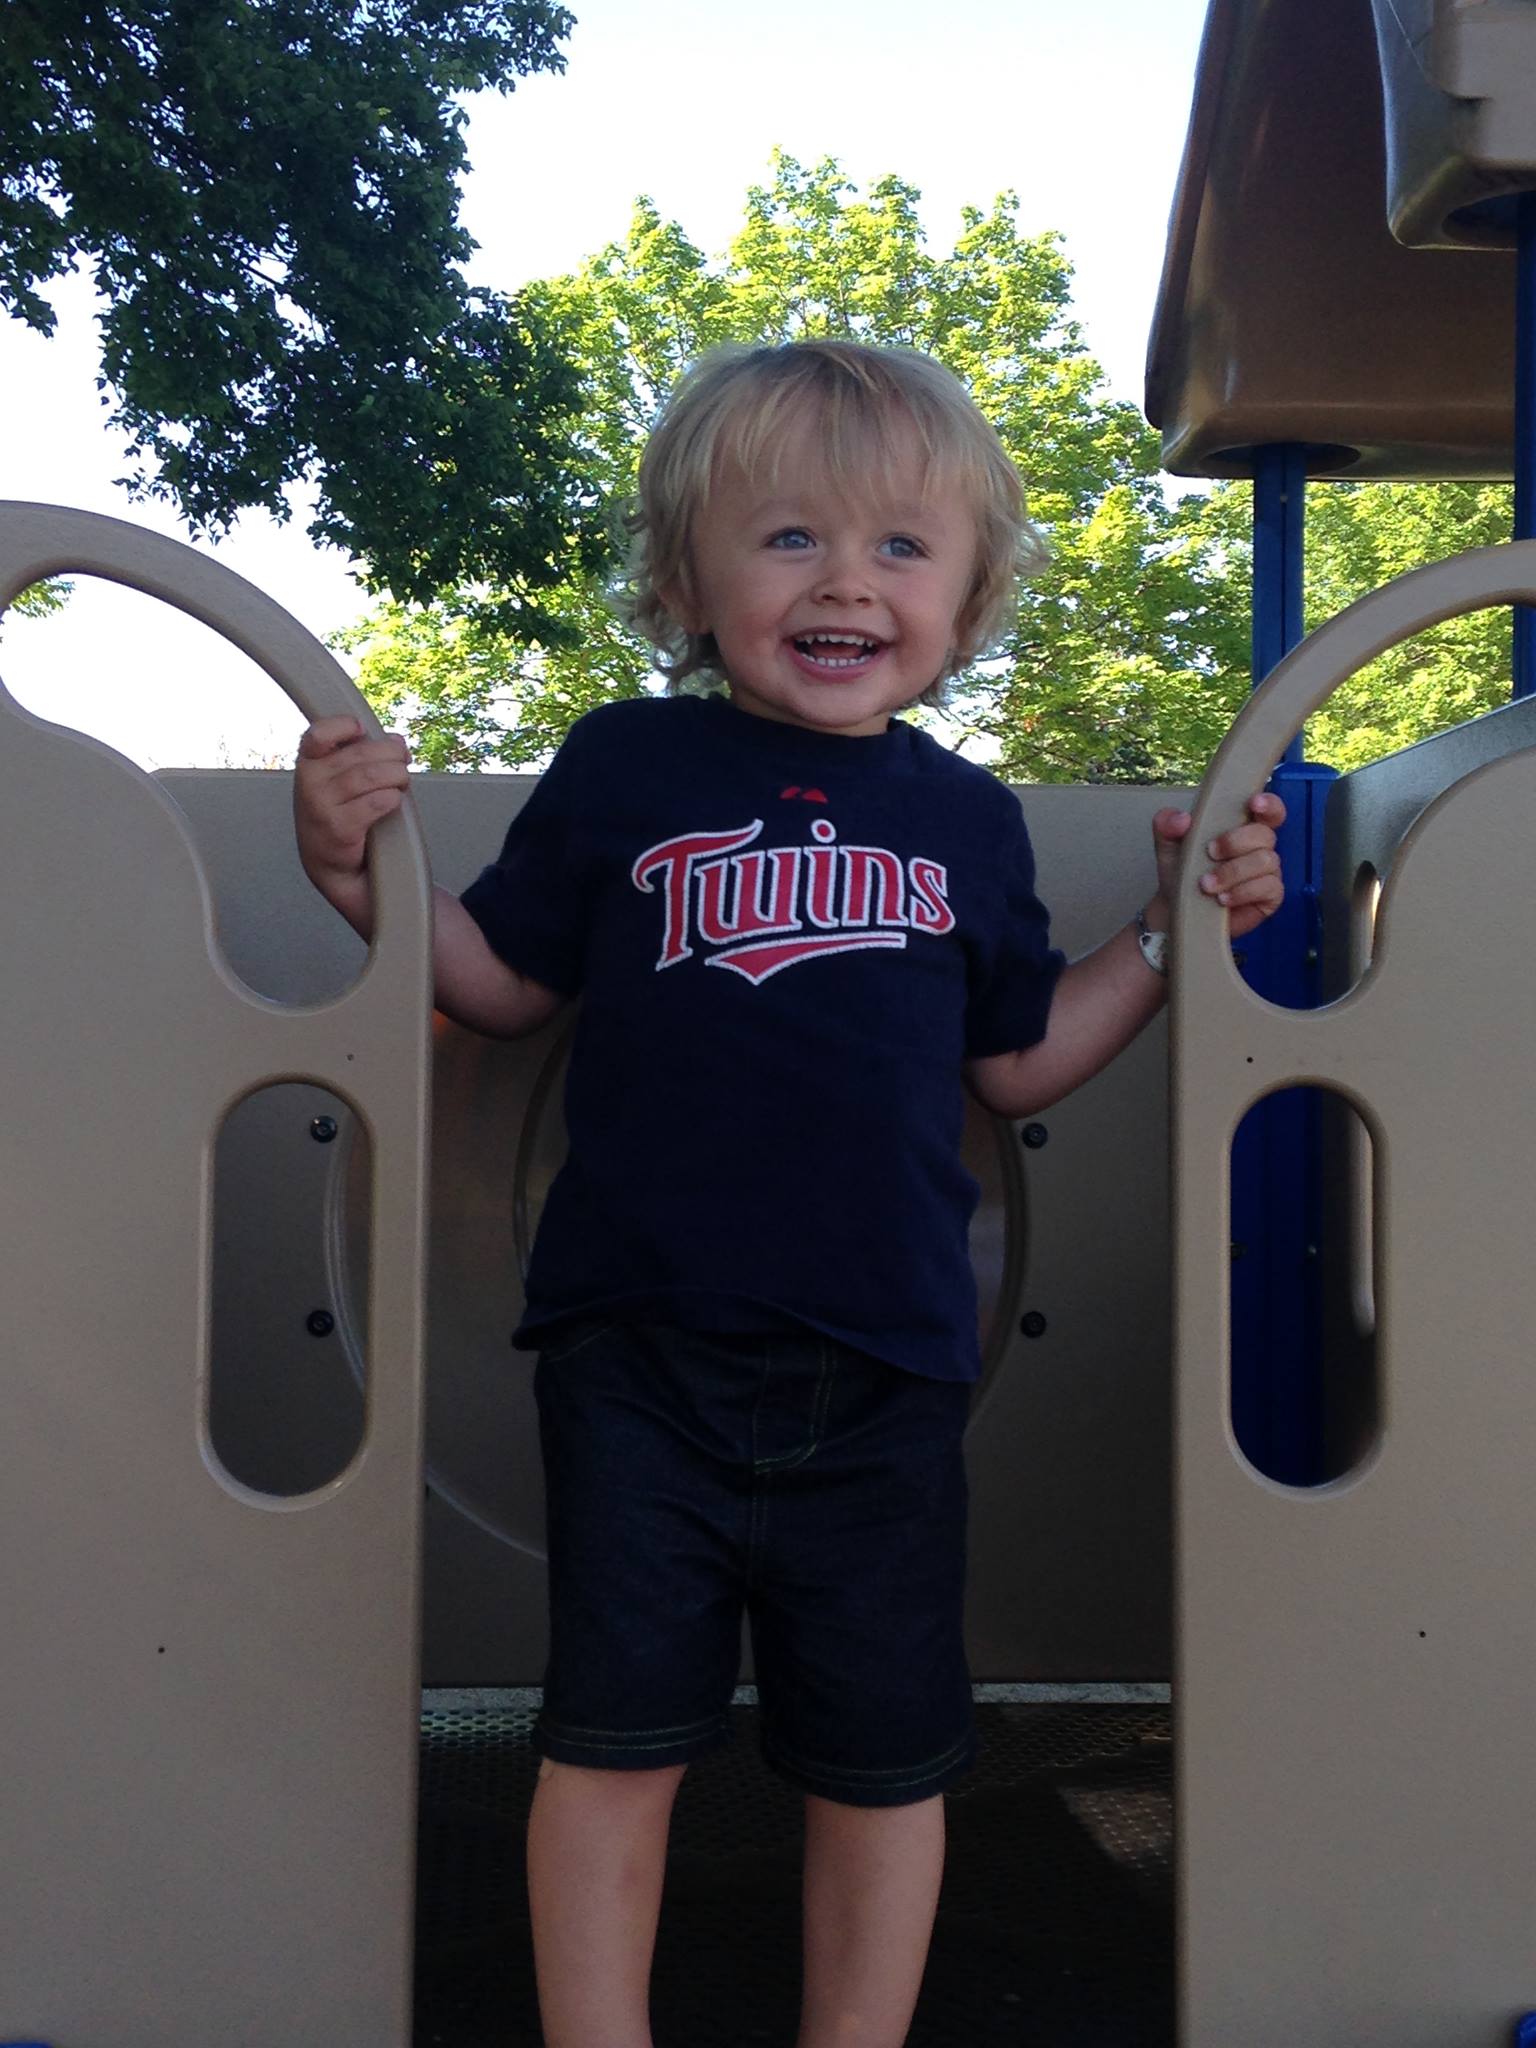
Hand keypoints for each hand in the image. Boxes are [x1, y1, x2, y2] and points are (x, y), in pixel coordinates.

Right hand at [293, 716, 410, 906]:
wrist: (332, 865)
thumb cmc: (339, 816)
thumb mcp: (338, 780)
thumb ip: (360, 756)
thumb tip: (396, 741)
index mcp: (308, 763)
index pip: (318, 734)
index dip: (343, 726)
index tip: (363, 730)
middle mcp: (310, 782)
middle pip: (361, 753)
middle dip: (391, 754)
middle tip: (403, 760)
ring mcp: (321, 806)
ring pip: (371, 776)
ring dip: (396, 775)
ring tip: (402, 780)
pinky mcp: (339, 827)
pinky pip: (377, 802)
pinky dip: (392, 798)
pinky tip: (393, 800)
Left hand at [1149, 791, 1285, 939]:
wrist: (1176, 908)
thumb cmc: (1180, 872)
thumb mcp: (1167, 844)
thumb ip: (1167, 823)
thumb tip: (1183, 819)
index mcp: (1241, 828)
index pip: (1269, 810)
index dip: (1269, 804)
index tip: (1254, 804)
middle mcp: (1258, 848)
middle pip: (1265, 834)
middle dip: (1235, 842)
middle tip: (1210, 853)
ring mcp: (1267, 872)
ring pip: (1266, 861)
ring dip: (1233, 872)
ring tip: (1207, 884)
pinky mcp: (1269, 896)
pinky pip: (1269, 887)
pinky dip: (1242, 892)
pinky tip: (1223, 898)